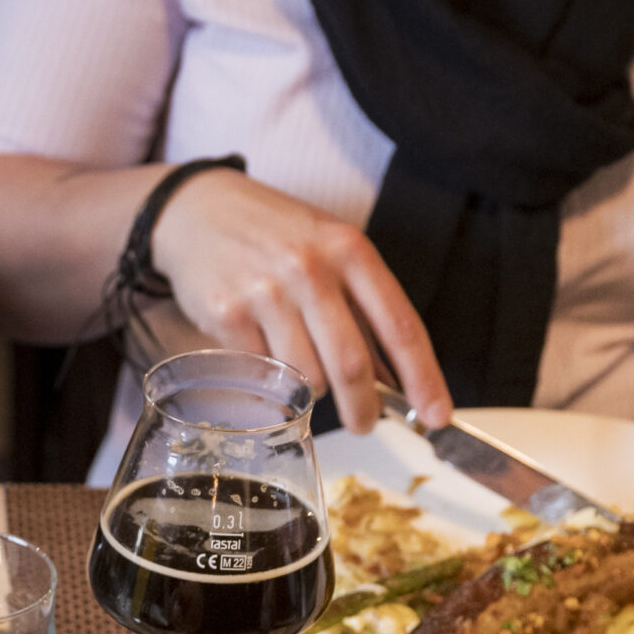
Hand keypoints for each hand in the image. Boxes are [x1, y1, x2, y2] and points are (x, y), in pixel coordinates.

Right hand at [149, 169, 451, 432]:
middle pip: (351, 364)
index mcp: (349, 250)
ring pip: (305, 376)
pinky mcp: (227, 315)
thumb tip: (390, 379)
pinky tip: (260, 348)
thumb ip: (362, 309)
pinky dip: (269, 377)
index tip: (436, 416)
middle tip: (364, 424)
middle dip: (363, 408)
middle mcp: (310, 269)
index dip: (423, 378)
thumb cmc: (275, 234)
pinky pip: (262, 373)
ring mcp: (266, 293)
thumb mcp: (330, 251)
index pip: (399, 326)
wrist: (197, 208)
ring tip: (296, 362)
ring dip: (308, 387)